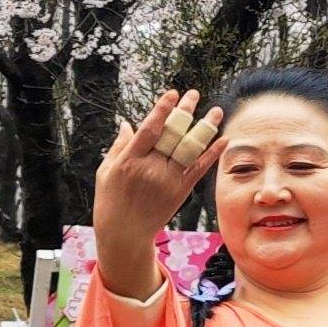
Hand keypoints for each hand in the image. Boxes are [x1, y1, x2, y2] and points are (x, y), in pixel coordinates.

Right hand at [92, 89, 222, 263]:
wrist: (124, 233)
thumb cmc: (110, 200)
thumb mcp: (105, 172)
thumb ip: (118, 147)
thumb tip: (127, 123)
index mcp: (129, 161)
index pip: (149, 130)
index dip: (162, 110)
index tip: (172, 93)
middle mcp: (150, 169)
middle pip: (172, 135)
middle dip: (184, 111)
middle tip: (193, 94)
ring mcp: (167, 180)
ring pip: (190, 149)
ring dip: (205, 128)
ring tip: (216, 111)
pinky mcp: (180, 191)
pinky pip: (199, 169)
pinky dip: (212, 154)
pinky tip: (223, 139)